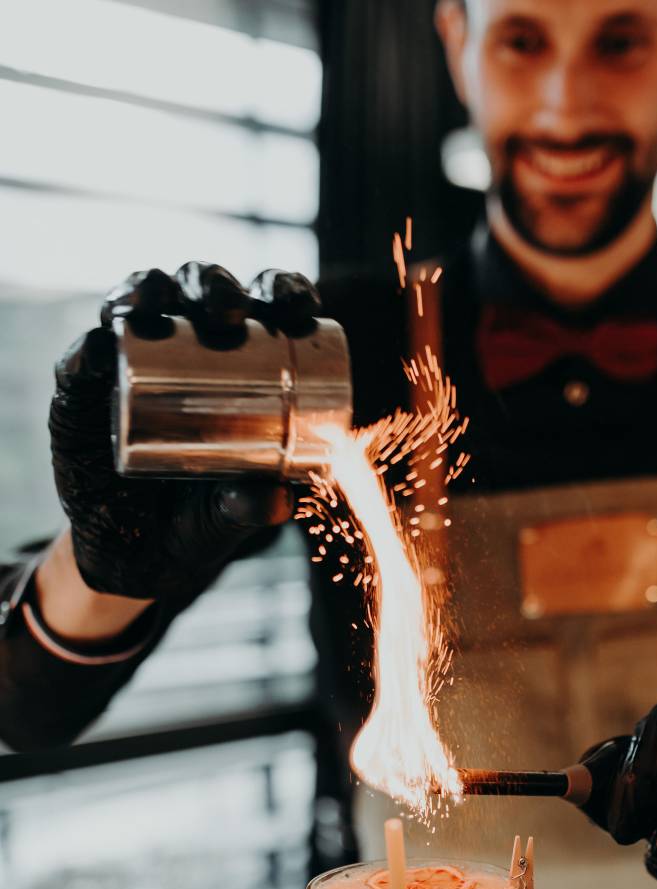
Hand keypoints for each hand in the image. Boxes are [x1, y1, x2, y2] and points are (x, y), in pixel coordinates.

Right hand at [50, 263, 320, 598]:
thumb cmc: (199, 515)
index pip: (263, 306)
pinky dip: (84, 353)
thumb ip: (254, 504)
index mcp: (235, 360)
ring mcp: (126, 364)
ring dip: (143, 290)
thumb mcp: (233, 513)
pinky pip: (76, 365)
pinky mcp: (79, 396)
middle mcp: (179, 347)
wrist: (137, 554)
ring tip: (156, 302)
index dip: (282, 290)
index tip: (298, 308)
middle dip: (213, 284)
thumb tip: (279, 500)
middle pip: (196, 289)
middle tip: (229, 313)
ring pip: (132, 305)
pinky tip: (98, 349)